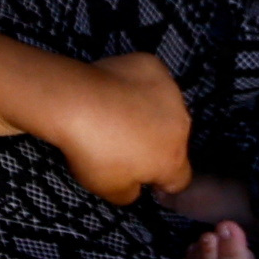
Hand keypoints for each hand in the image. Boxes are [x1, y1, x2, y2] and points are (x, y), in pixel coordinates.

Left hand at [35, 53, 194, 204]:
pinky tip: (113, 90)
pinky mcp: (152, 66)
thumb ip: (131, 193)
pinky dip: (136, 86)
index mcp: (173, 158)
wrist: (77, 101)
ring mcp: (169, 90)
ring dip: (148, 112)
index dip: (161, 183)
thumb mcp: (109, 190)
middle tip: (121, 145)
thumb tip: (135, 185)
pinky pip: (149, 81)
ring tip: (115, 114)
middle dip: (153, 144)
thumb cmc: (94, 151)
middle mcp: (180, 123)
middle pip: (173, 140)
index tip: (141, 178)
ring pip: (164, 107)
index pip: (179, 179)